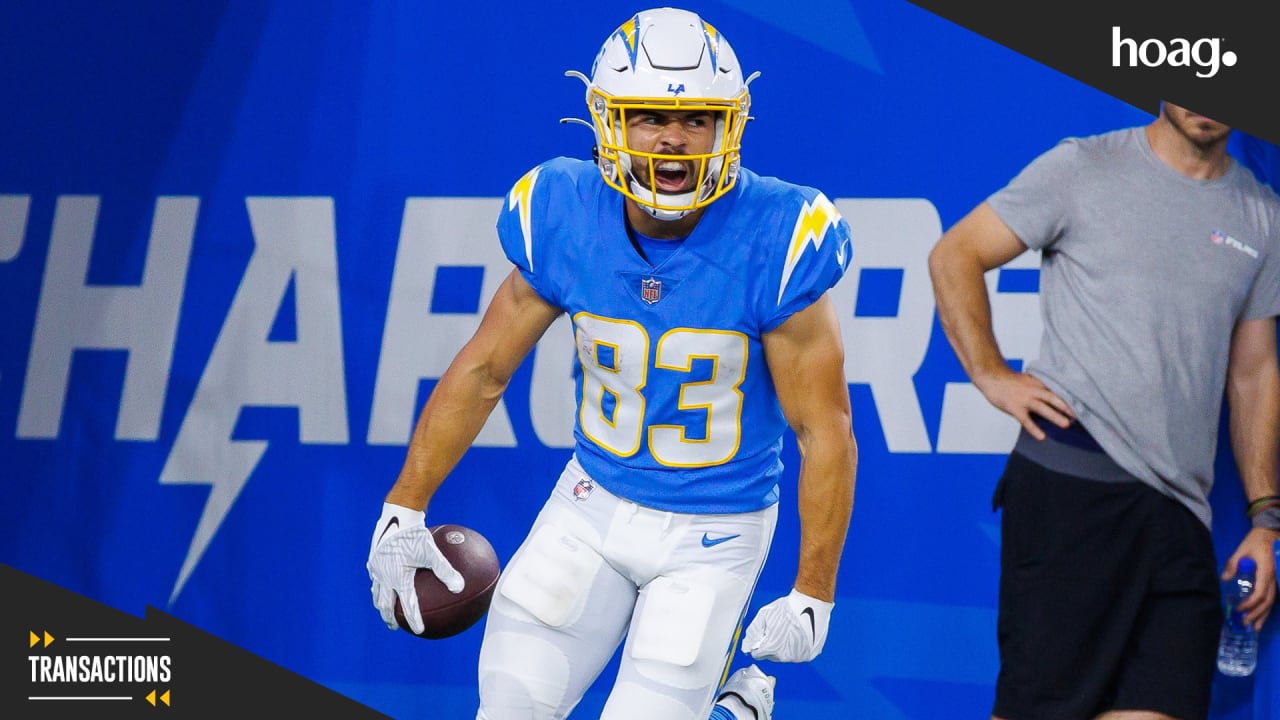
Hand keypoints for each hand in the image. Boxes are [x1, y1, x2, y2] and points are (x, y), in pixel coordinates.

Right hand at [367, 502, 464, 633]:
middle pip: (384, 603)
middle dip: (389, 616)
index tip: (419, 631)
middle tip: (395, 626)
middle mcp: (383, 576)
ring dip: (381, 602)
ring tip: (386, 608)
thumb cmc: (415, 533)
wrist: (396, 514)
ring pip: (376, 591)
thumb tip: (460, 587)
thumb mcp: (432, 553)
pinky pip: (375, 576)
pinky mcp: (373, 557)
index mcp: (397, 579)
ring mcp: (376, 567)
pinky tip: (385, 581)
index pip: (407, 606)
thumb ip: (446, 571)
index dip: (413, 620)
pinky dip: (379, 584)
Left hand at [741, 589, 832, 661]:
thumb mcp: (764, 616)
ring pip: (785, 656)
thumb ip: (753, 632)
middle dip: (771, 645)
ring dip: (784, 647)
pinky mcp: (810, 654)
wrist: (811, 604)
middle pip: (771, 656)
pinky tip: (798, 634)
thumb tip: (747, 645)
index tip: (764, 635)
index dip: (758, 643)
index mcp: (772, 648)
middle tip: (777, 630)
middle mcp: (786, 656)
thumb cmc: (788, 608)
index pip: (757, 654)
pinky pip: (798, 654)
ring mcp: (799, 656)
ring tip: (789, 630)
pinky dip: (797, 647)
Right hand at [974, 367, 1072, 439]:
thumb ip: (1039, 388)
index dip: (1069, 397)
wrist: (991, 376)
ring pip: (1043, 408)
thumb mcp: (1027, 380)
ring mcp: (1024, 399)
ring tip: (1066, 425)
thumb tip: (1051, 398)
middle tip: (1078, 416)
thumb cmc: (1009, 380)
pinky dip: (1034, 428)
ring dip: (1055, 416)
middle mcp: (1033, 390)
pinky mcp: (1014, 407)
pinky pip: (1026, 420)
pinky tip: (1041, 437)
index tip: (1081, 403)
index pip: (1056, 390)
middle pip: (1053, 398)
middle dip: (1066, 407)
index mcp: (1037, 383)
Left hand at [1222, 528, 1278, 630]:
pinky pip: (1272, 597)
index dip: (1251, 603)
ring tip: (1255, 628)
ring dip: (1263, 615)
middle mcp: (1274, 579)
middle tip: (1245, 624)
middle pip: (1267, 601)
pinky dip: (1266, 608)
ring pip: (1272, 602)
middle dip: (1257, 614)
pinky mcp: (1275, 580)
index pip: (1260, 593)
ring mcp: (1276, 580)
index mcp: (1266, 572)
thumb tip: (1224, 579)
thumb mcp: (1241, 550)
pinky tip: (1261, 616)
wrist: (1270, 534)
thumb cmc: (1255, 541)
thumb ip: (1233, 565)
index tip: (1240, 608)